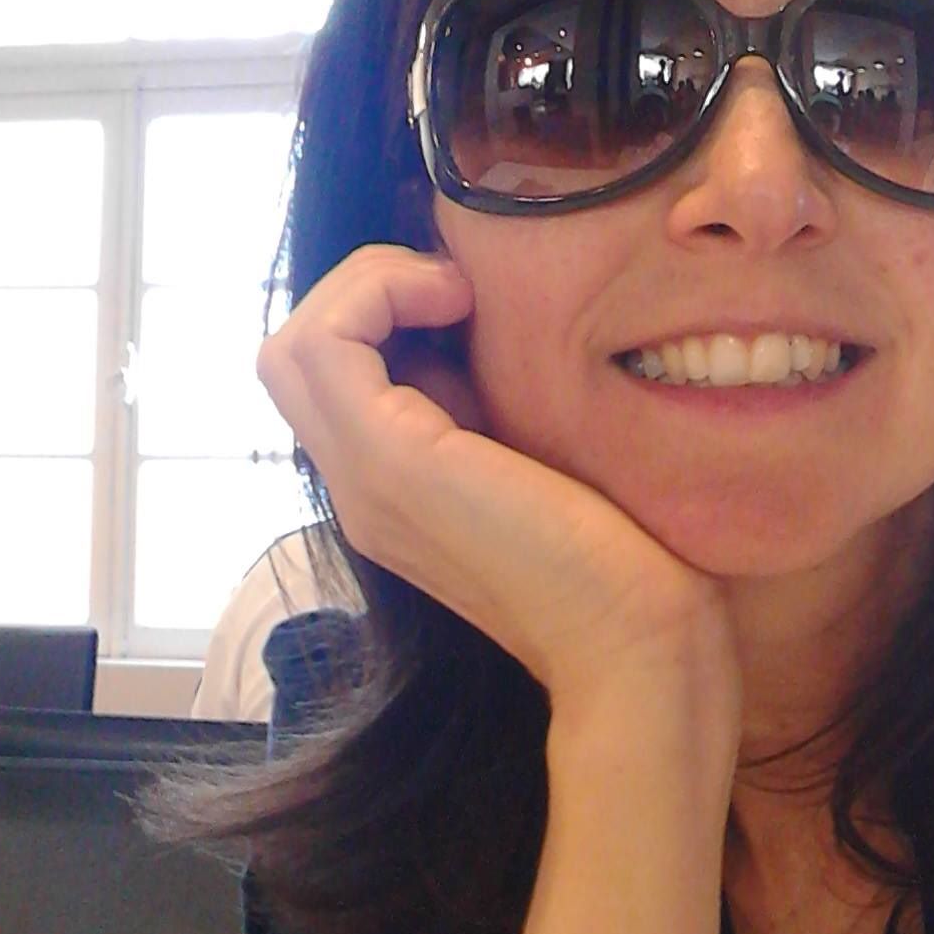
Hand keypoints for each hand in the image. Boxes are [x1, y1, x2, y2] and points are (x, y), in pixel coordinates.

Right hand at [256, 246, 740, 713]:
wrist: (638, 646)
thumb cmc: (626, 562)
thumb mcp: (547, 463)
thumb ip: (499, 415)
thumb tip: (487, 336)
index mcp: (397, 492)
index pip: (335, 379)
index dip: (389, 314)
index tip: (478, 305)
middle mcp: (362, 490)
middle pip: (297, 358)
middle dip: (369, 292)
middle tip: (460, 291)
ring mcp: (366, 481)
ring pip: (294, 346)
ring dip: (368, 286)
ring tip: (455, 292)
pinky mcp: (391, 464)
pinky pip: (324, 343)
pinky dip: (379, 293)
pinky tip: (459, 300)